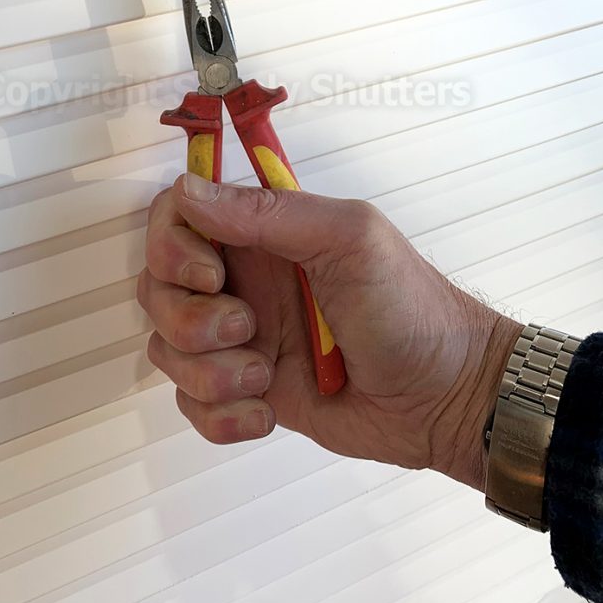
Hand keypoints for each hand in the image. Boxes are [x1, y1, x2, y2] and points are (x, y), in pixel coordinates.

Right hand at [137, 173, 521, 490]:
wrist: (445, 398)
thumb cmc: (409, 307)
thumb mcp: (349, 239)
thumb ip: (268, 212)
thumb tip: (188, 188)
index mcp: (261, 233)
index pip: (176, 216)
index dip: (171, 244)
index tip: (210, 275)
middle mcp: (241, 280)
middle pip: (157, 287)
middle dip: (189, 318)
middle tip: (248, 327)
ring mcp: (239, 339)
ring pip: (167, 348)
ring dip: (208, 371)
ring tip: (265, 377)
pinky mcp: (244, 392)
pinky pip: (191, 403)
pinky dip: (220, 415)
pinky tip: (267, 414)